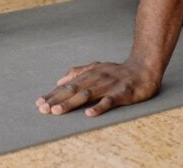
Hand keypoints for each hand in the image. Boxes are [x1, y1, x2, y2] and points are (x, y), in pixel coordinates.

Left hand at [35, 59, 162, 116]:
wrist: (143, 68)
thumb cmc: (118, 71)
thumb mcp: (96, 68)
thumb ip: (78, 72)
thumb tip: (59, 80)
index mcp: (88, 74)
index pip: (67, 86)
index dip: (53, 94)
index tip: (39, 102)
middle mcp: (95, 79)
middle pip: (72, 90)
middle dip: (56, 99)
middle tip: (42, 108)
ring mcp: (108, 85)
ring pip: (86, 95)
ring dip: (70, 103)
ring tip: (57, 111)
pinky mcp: (121, 93)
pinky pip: (109, 101)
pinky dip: (98, 107)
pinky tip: (89, 114)